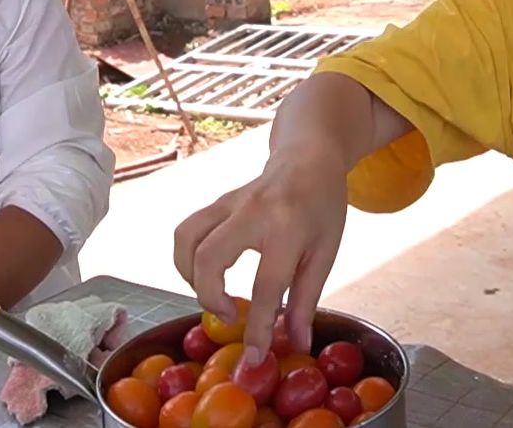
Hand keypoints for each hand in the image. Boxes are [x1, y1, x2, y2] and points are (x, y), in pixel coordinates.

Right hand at [173, 145, 350, 365]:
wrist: (308, 156)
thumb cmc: (322, 207)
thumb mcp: (325, 252)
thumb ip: (307, 299)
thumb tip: (297, 343)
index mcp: (288, 226)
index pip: (266, 285)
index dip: (259, 326)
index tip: (254, 356)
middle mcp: (251, 211)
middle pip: (210, 257)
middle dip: (210, 296)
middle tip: (230, 315)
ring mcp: (228, 202)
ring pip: (186, 238)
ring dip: (189, 276)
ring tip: (214, 295)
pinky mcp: (216, 202)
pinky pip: (188, 230)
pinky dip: (187, 258)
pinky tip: (206, 274)